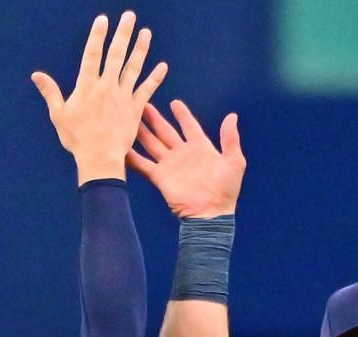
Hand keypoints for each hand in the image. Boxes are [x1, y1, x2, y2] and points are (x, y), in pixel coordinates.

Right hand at [32, 12, 168, 184]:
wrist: (99, 159)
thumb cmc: (77, 139)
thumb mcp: (59, 115)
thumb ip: (50, 92)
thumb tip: (36, 75)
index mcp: (87, 87)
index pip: (92, 54)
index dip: (97, 35)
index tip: (103, 19)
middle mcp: (106, 87)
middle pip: (116, 55)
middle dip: (123, 34)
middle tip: (130, 16)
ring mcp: (122, 97)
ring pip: (133, 68)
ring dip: (141, 49)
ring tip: (146, 33)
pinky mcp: (135, 109)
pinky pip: (147, 90)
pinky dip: (155, 78)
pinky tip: (163, 66)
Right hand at [129, 100, 243, 218]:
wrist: (210, 213)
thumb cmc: (225, 190)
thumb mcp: (234, 161)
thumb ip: (230, 139)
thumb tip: (231, 116)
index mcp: (200, 147)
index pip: (190, 126)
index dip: (182, 115)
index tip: (174, 103)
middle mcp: (182, 154)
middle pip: (166, 132)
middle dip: (155, 119)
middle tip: (144, 105)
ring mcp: (170, 165)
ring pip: (152, 144)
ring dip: (142, 132)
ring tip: (131, 120)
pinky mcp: (160, 177)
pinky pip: (144, 164)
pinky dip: (133, 157)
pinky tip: (123, 147)